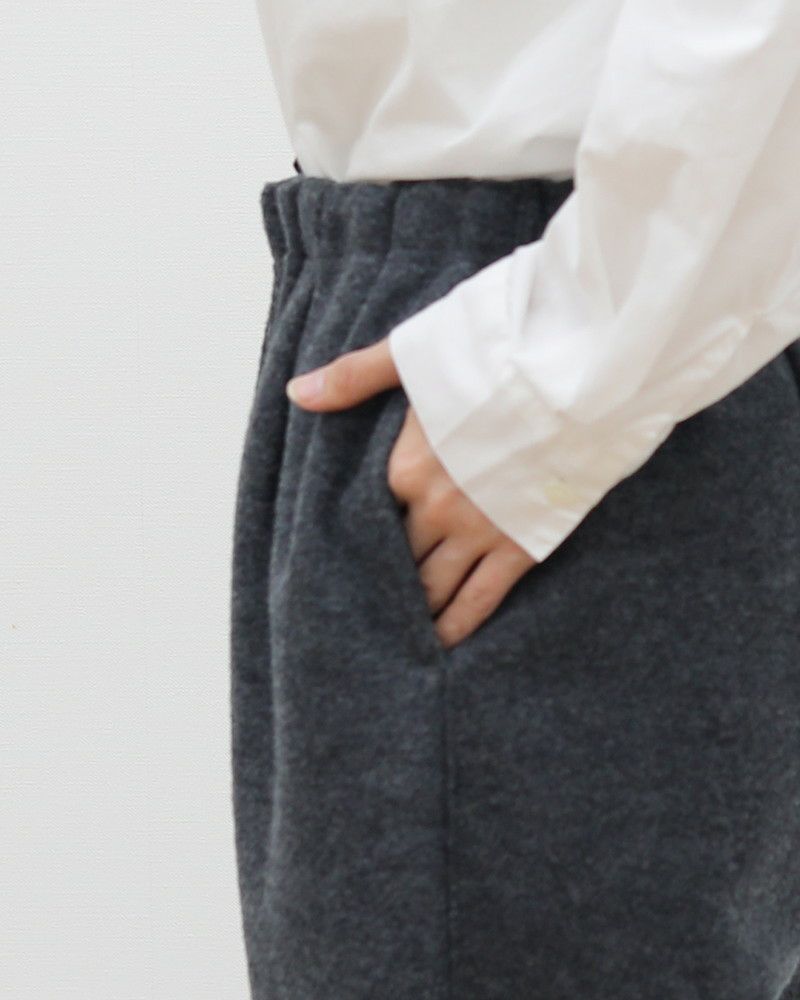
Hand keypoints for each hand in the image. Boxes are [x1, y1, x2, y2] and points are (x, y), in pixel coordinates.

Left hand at [286, 336, 536, 649]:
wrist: (578, 370)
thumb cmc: (498, 354)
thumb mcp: (416, 353)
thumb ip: (354, 378)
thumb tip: (297, 393)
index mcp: (406, 467)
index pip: (371, 515)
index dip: (362, 534)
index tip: (350, 552)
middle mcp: (436, 508)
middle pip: (399, 556)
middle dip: (385, 578)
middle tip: (369, 603)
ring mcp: (479, 532)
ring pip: (432, 587)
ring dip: (413, 609)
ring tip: (399, 630)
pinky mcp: (520, 546)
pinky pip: (479, 600)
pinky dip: (456, 625)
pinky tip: (439, 642)